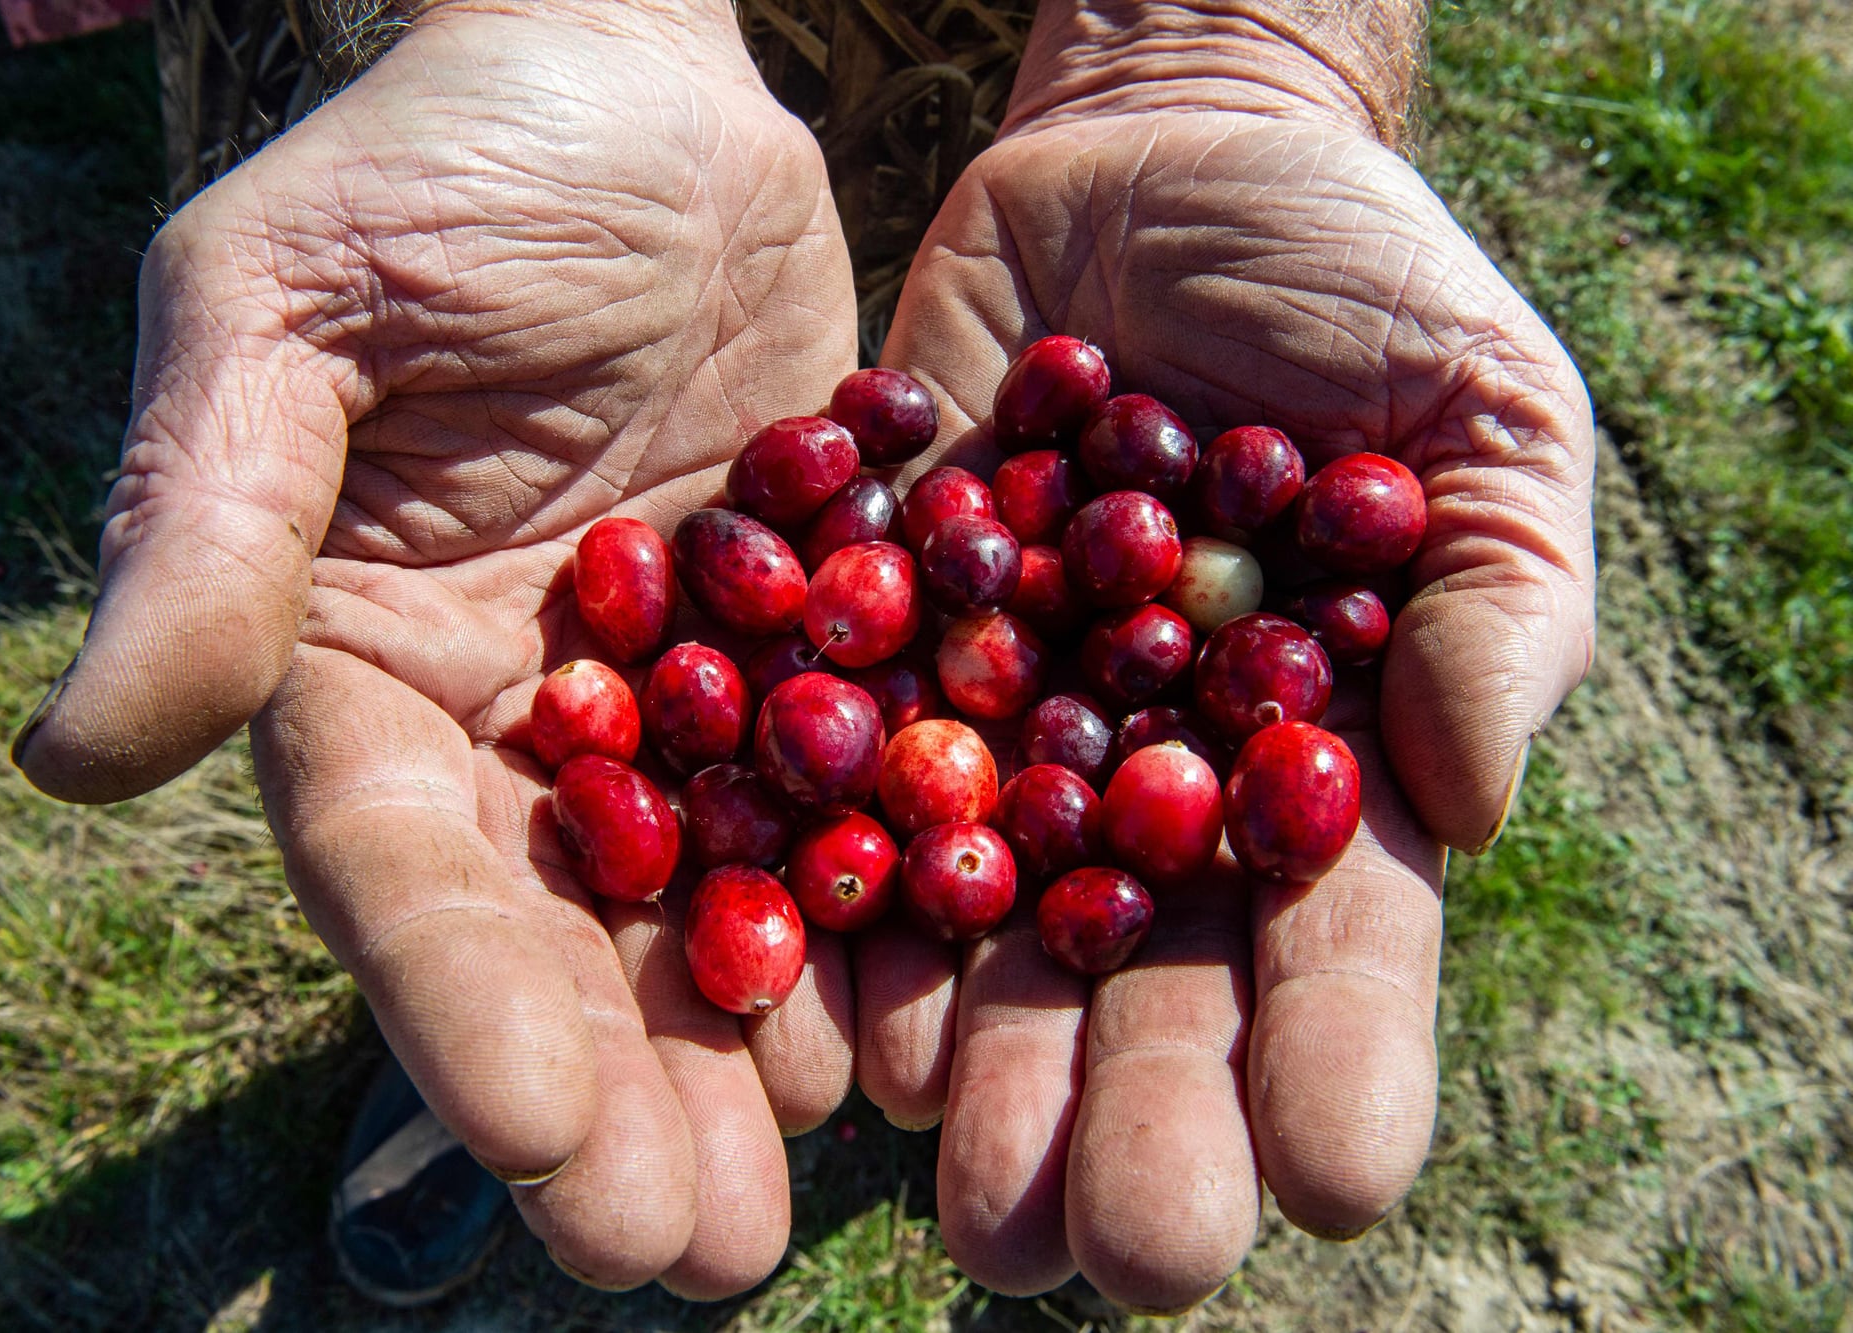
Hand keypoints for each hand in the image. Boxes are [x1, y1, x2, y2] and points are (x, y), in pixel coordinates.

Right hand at [12, 0, 855, 1296]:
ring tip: (803, 1204)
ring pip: (717, 905)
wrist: (630, 79)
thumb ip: (208, 526)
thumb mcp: (281, 312)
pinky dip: (892, 906)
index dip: (458, 1011)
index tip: (533, 1144)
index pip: (400, 870)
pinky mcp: (813, 645)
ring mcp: (678, 697)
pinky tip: (933, 1020)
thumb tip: (80, 755)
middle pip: (563, 937)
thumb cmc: (431, 166)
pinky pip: (857, 791)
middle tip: (683, 1256)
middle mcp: (520, 720)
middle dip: (617, 1097)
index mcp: (366, 668)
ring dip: (756, 1056)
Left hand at [857, 2, 1595, 1309]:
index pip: (1335, 937)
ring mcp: (1001, 734)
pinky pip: (843, 798)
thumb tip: (1460, 797)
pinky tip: (821, 1016)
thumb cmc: (1353, 287)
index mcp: (1309, 760)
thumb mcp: (1478, 410)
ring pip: (984, 935)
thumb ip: (1495, 600)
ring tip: (959, 1194)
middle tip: (1105, 1250)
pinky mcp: (872, 658)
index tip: (1333, 1176)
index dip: (1338, 1053)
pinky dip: (830, 902)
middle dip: (1131, 1115)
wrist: (1152, 173)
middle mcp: (1144, 784)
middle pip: (1143, 982)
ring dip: (972, 1068)